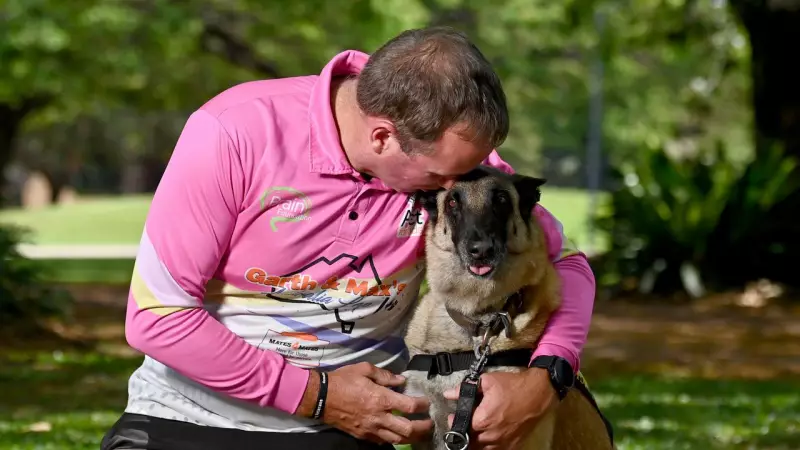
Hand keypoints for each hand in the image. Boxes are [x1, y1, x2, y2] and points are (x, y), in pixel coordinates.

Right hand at [295, 362, 432, 443]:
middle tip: (430, 422)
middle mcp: (379, 417)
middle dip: (423, 427)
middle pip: (408, 429)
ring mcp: (371, 429)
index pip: (410, 406)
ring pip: (397, 439)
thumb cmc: (342, 380)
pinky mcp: (363, 435)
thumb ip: (385, 375)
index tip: (427, 402)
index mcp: (381, 399)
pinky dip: (394, 438)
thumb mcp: (364, 369)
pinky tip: (397, 434)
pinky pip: (383, 441)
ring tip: (420, 432)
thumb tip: (401, 380)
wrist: (321, 397)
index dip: (423, 405)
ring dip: (412, 437)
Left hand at [443, 368, 555, 448]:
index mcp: (483, 420)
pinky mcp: (512, 445)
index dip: (455, 422)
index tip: (453, 416)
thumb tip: (448, 394)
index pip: (460, 428)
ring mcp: (503, 443)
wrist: (538, 393)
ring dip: (475, 441)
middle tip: (463, 422)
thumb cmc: (513, 386)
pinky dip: (488, 446)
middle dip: (464, 432)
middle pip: (470, 441)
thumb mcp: (488, 381)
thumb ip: (466, 389)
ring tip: (474, 430)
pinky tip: (487, 436)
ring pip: (481, 449)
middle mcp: (492, 436)